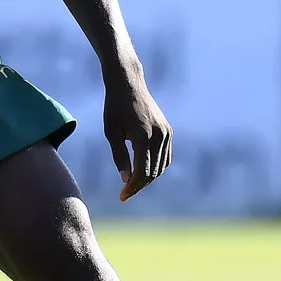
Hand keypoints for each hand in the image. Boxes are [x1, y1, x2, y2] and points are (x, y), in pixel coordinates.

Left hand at [102, 62, 171, 201]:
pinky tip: (144, 171)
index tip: (121, 196)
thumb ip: (119, 157)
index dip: (132, 186)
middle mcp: (159, 135)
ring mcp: (166, 132)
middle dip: (139, 185)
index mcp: (143, 135)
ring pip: (162, 166)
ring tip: (133, 184)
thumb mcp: (111, 132)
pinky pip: (166, 156)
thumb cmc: (115, 108)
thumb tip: (125, 180)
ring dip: (149, 178)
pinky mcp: (168, 131)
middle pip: (153, 171)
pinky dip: (157, 167)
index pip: (142, 170)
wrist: (128, 84)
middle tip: (125, 193)